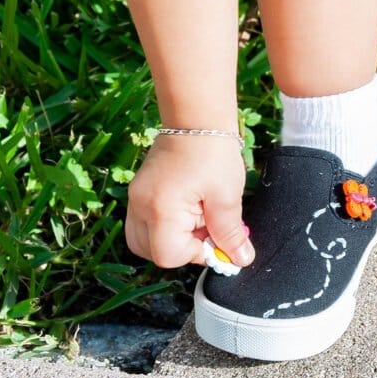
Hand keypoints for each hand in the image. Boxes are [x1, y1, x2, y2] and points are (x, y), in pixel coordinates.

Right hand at [125, 134, 253, 269]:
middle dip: (181, 249)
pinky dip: (165, 226)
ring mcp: (136, 198)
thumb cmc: (213, 153)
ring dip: (172, 239)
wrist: (196, 118)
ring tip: (198, 219)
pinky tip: (189, 209)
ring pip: (144, 240)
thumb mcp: (226, 197)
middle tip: (207, 230)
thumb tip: (240, 259)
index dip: (196, 254)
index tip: (216, 238)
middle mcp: (139, 206)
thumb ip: (230, 233)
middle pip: (151, 252)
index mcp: (159, 209)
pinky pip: (145, 222)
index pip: (168, 256)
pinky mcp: (139, 191)